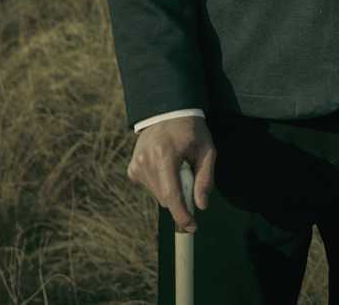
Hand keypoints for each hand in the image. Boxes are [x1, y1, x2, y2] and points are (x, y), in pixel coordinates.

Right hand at [127, 115, 215, 231]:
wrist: (167, 111)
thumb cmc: (191, 130)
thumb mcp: (207, 150)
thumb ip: (205, 178)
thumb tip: (201, 206)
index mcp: (164, 156)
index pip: (171, 195)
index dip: (182, 215)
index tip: (191, 227)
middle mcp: (145, 162)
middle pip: (166, 198)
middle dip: (182, 198)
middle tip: (191, 177)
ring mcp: (136, 165)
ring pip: (158, 195)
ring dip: (172, 190)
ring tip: (178, 166)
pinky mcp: (132, 169)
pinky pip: (150, 188)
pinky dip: (162, 184)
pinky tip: (166, 166)